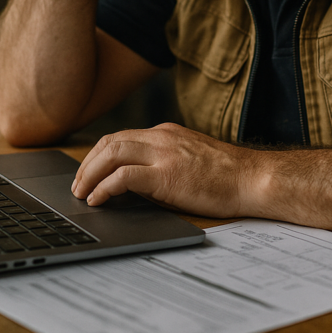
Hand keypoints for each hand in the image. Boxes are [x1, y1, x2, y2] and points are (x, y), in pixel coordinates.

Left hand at [71, 123, 256, 217]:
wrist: (253, 179)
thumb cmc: (228, 177)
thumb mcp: (190, 160)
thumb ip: (162, 164)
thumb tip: (133, 183)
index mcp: (167, 134)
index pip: (121, 137)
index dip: (98, 155)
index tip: (88, 172)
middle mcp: (162, 138)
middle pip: (110, 142)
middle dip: (87, 163)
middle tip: (78, 185)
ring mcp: (164, 154)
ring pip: (111, 153)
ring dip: (90, 174)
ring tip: (82, 192)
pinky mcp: (167, 174)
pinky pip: (123, 176)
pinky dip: (105, 187)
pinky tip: (99, 199)